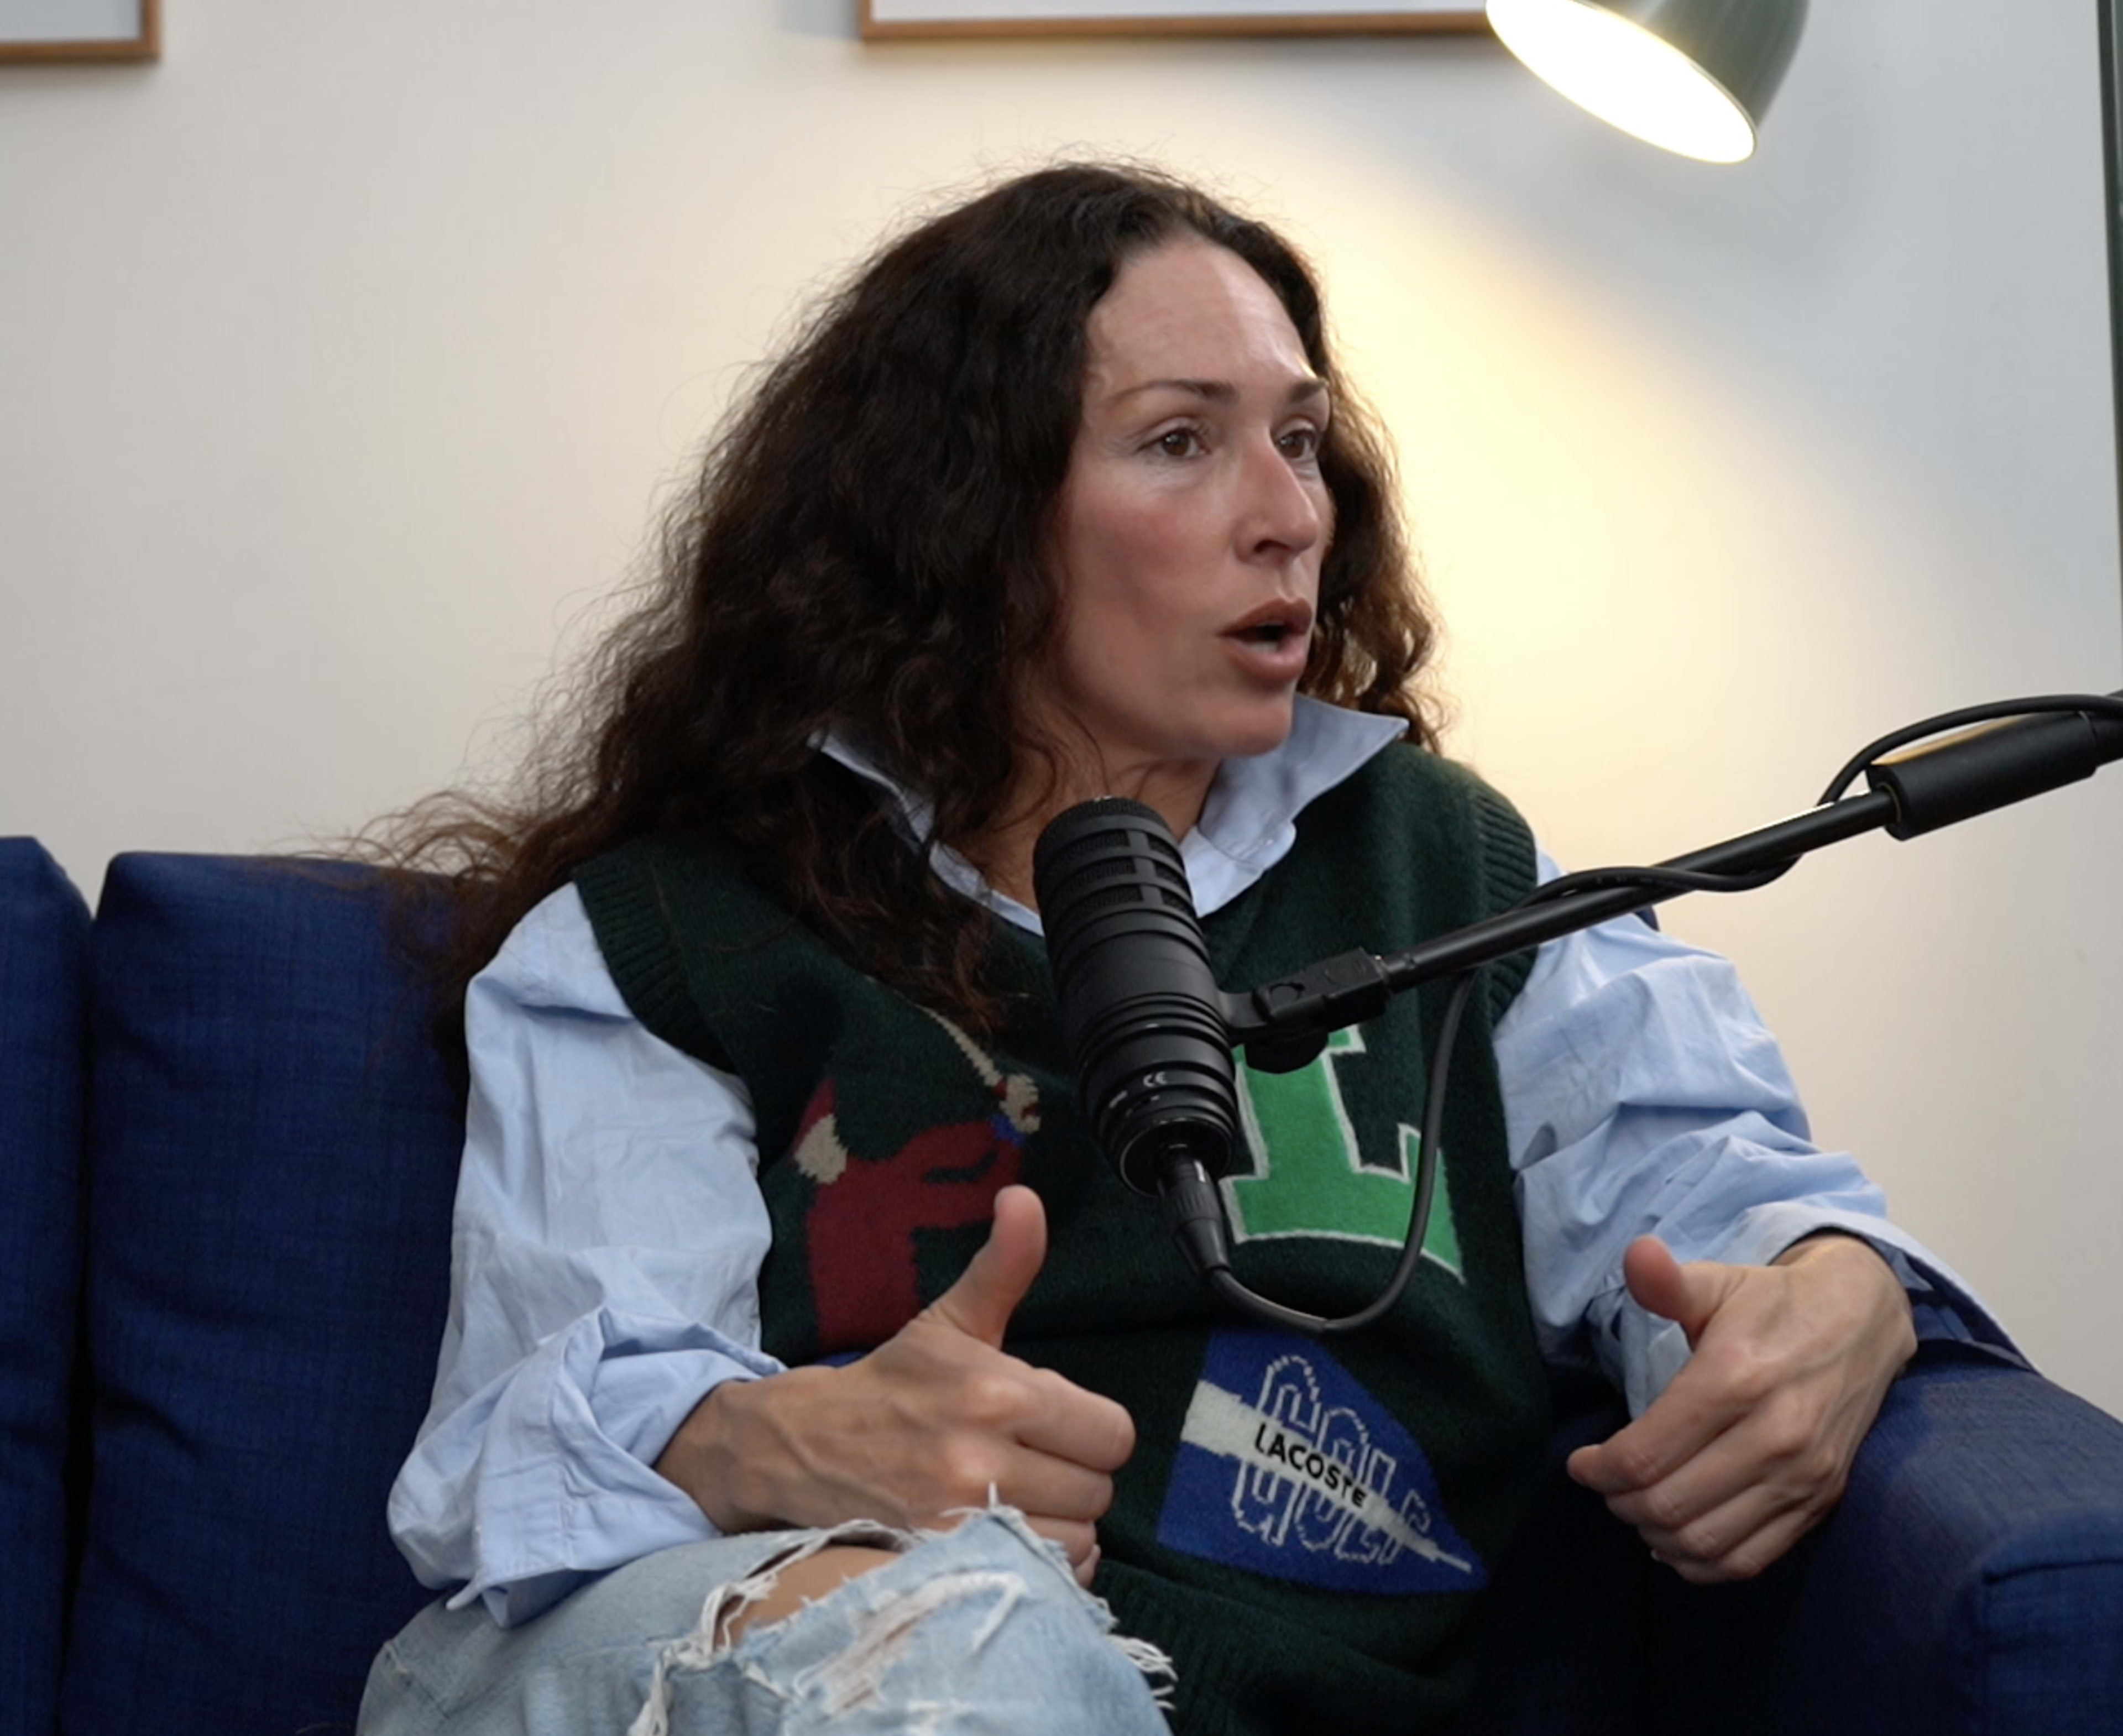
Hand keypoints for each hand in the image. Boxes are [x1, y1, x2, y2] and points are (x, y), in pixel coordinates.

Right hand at [656, 1185, 1134, 1586]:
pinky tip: (1009, 1540)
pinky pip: (1038, 1581)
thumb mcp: (950, 1320)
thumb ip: (1003, 1266)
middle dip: (1074, 1477)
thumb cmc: (892, 1384)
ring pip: (1075, 1543)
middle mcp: (981, 1459)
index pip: (1111, 1433)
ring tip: (1020, 1502)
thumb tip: (1025, 1197)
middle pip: (1097, 1492)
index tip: (1054, 1426)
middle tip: (1031, 1463)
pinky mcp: (942, 1567)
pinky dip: (1036, 1568)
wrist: (801, 1449)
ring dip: (1059, 1528)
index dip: (1090, 1430)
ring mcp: (960, 1522)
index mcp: (996, 1392)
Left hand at [1566, 1233, 1916, 1584]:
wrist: (1863, 1322)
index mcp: (1735, 1379)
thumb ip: (1668, 1281)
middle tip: (1606, 1485)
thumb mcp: (1718, 1282)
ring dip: (1655, 1535)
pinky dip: (1703, 1563)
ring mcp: (1803, 1476)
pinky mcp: (1821, 1500)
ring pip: (1707, 1540)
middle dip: (1620, 1502)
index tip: (1580, 1463)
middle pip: (1670, 1504)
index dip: (1599, 1469)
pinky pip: (1752, 1559)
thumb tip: (1636, 1254)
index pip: (1646, 1455)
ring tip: (1635, 1508)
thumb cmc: (1772, 1305)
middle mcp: (1774, 1436)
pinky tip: (1674, 1540)